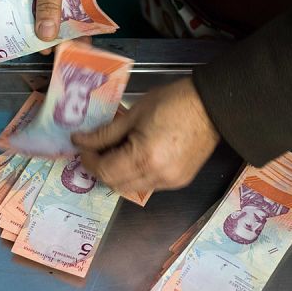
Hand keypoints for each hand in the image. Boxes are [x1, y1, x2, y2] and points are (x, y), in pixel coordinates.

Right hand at [7, 0, 100, 53]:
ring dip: (64, 36)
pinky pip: (73, 14)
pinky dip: (79, 27)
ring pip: (57, 21)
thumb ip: (48, 4)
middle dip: (46, 40)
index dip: (23, 35)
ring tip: (71, 55)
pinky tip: (84, 41)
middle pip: (38, 21)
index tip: (31, 52)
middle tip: (54, 58)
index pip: (16, 16)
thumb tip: (44, 34)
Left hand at [71, 77, 219, 192]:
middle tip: (94, 149)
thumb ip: (104, 133)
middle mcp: (157, 176)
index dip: (89, 159)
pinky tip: (134, 157)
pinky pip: (147, 185)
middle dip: (100, 168)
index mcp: (144, 158)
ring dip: (116, 174)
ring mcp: (170, 183)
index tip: (82, 145)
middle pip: (115, 184)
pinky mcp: (179, 182)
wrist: (212, 106)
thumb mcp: (133, 114)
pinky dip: (134, 175)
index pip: (105, 170)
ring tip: (113, 152)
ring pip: (130, 188)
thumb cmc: (172, 102)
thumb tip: (80, 141)